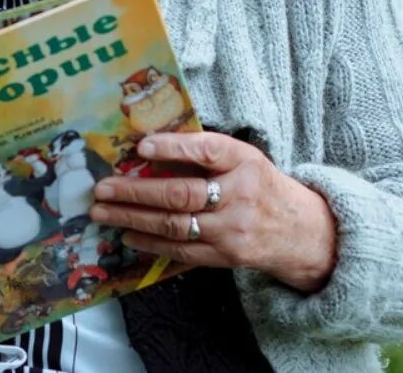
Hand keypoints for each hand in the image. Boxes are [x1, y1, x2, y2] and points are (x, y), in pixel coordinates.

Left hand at [89, 132, 338, 291]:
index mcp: (244, 162)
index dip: (173, 148)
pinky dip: (150, 243)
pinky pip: (180, 251)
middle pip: (181, 193)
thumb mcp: (243, 158)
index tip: (141, 145)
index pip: (207, 151)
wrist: (299, 231)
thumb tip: (148, 145)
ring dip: (133, 218)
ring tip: (103, 212)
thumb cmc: (259, 185)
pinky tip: (127, 234)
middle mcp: (239, 196)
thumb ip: (205, 151)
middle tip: (103, 188)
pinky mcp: (225, 257)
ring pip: (174, 225)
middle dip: (136, 191)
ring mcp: (232, 231)